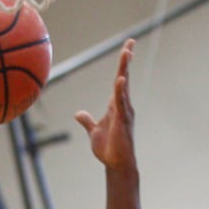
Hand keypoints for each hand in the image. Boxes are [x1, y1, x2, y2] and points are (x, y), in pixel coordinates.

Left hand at [74, 38, 136, 170]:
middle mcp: (122, 105)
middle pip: (124, 78)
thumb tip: (78, 113)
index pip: (119, 81)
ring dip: (124, 69)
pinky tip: (120, 79)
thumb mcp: (94, 132)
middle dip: (126, 61)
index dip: (122, 66)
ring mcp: (124, 112)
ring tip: (127, 52)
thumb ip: (87, 121)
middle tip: (130, 43)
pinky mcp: (122, 121)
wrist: (117, 165)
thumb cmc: (108, 150)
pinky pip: (120, 103)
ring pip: (124, 86)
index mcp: (115, 106)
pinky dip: (120, 91)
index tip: (127, 50)